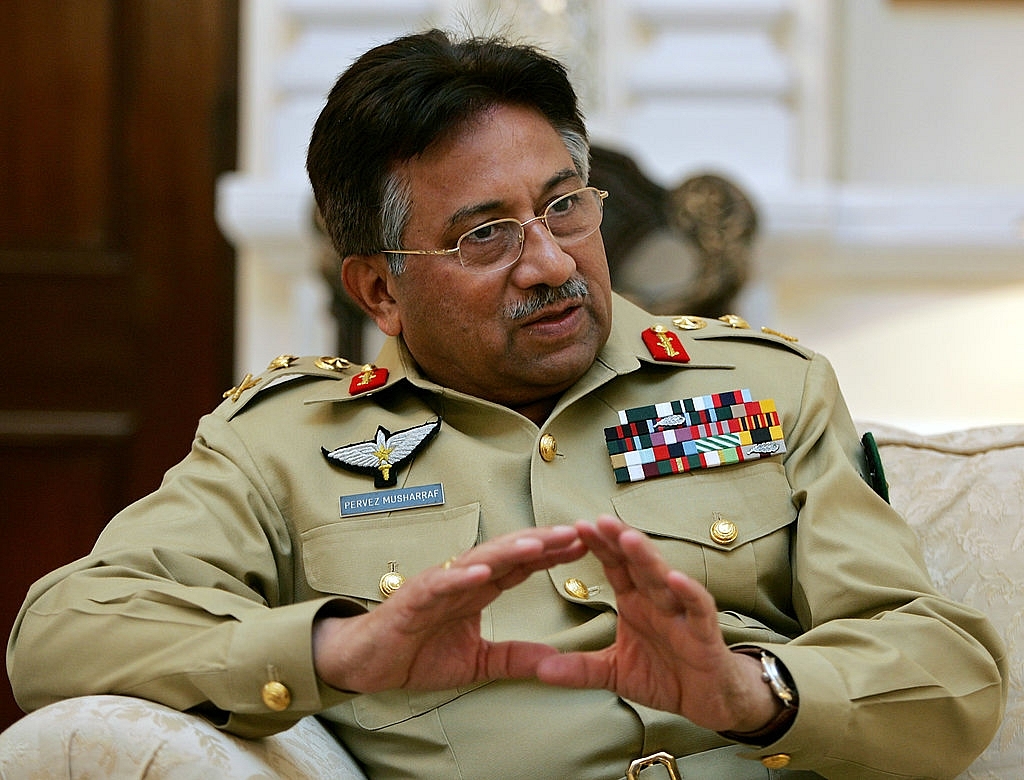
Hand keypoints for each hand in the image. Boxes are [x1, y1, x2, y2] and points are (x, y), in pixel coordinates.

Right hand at [313, 524, 585, 693]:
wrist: (365, 662)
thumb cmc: (416, 653)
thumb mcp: (477, 663)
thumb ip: (513, 658)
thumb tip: (555, 661)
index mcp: (477, 589)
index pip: (521, 565)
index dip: (552, 554)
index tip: (585, 544)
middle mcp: (462, 579)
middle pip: (508, 554)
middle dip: (542, 542)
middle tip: (577, 532)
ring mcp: (438, 584)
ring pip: (479, 561)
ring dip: (510, 551)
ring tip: (539, 544)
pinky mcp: (414, 598)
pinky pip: (441, 584)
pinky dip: (461, 577)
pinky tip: (483, 573)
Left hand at [535, 515, 780, 732]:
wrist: (708, 700)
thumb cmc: (664, 675)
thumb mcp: (614, 673)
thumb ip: (580, 669)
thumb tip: (540, 672)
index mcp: (635, 601)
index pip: (615, 567)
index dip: (599, 547)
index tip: (577, 527)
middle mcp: (657, 600)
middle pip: (637, 564)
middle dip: (619, 541)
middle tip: (599, 520)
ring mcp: (682, 613)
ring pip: (664, 579)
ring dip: (647, 558)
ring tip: (629, 539)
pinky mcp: (705, 632)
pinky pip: (698, 608)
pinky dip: (688, 593)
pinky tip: (675, 578)